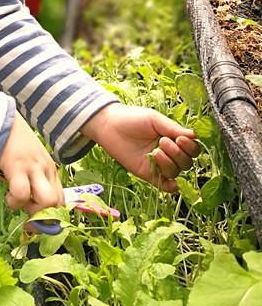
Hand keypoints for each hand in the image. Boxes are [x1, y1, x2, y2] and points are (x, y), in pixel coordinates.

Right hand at [0, 111, 64, 215]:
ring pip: (47, 202)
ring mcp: (34, 167)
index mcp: (50, 170)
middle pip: (57, 204)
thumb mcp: (29, 161)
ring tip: (16, 200)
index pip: (61, 202)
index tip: (35, 224)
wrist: (2, 118)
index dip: (50, 220)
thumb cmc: (13, 142)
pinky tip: (6, 192)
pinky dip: (13, 200)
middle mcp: (46, 170)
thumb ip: (33, 180)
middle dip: (41, 217)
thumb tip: (28, 206)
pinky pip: (21, 193)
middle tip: (24, 211)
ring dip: (29, 209)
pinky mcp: (18, 165)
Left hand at [82, 103, 199, 191]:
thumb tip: (195, 135)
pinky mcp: (147, 174)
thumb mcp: (155, 119)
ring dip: (169, 164)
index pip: (192, 149)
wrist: (109, 125)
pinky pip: (164, 185)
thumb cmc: (132, 118)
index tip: (180, 139)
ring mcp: (158, 164)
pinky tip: (172, 183)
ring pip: (176, 172)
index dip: (190, 147)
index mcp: (173, 138)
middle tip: (162, 142)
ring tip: (155, 151)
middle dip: (178, 154)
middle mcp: (169, 153)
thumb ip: (174, 129)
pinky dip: (171, 187)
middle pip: (186, 162)